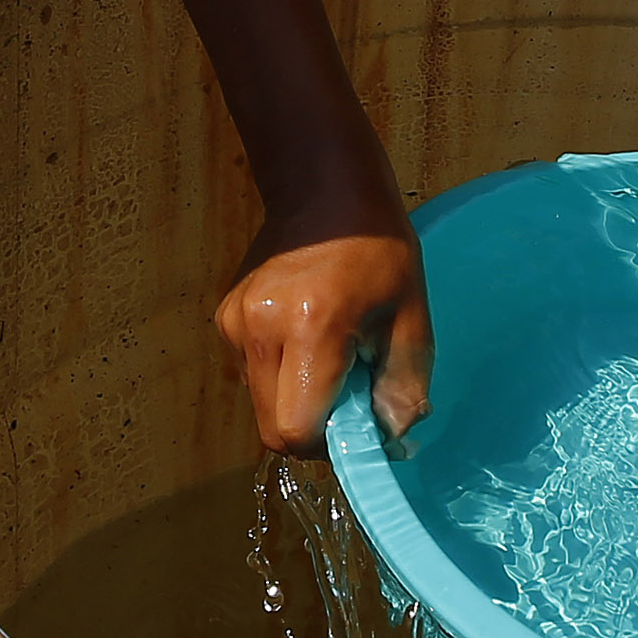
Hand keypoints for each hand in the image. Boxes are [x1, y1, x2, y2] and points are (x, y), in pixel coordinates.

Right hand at [218, 203, 431, 455]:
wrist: (325, 191)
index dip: (330, 445)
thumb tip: (389, 441)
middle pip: (272, 428)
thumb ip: (403, 389)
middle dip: (313, 431)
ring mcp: (235, 322)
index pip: (296, 430)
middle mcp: (260, 328)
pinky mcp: (226, 318)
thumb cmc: (378, 253)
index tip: (359, 424)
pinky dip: (280, 376)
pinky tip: (306, 339)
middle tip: (348, 397)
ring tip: (329, 358)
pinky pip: (252, 375)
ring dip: (295, 402)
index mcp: (311, 327)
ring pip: (260, 405)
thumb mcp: (411, 318)